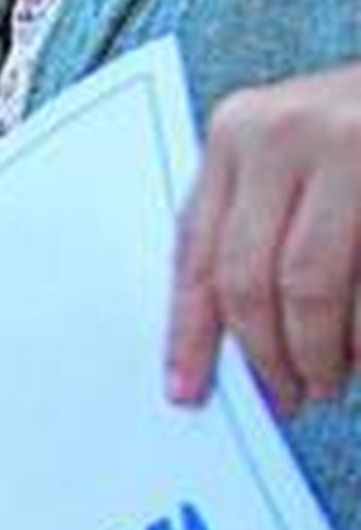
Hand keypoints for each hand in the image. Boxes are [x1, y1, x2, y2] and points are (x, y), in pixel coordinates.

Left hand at [169, 60, 360, 414]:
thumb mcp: (291, 155)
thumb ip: (252, 224)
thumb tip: (223, 337)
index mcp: (237, 131)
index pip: (196, 254)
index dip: (189, 334)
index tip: (186, 392)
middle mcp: (286, 132)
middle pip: (248, 279)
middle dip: (265, 356)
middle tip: (287, 397)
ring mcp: (352, 145)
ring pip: (311, 287)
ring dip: (318, 354)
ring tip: (330, 382)